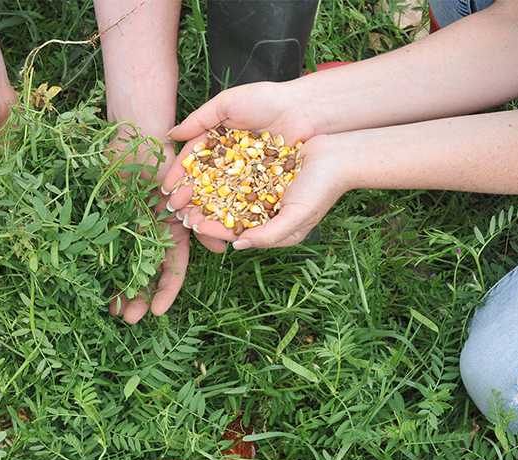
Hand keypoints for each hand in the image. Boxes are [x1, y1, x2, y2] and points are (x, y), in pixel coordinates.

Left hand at [107, 134, 225, 323]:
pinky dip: (102, 268)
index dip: (167, 291)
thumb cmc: (164, 156)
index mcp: (175, 229)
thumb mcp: (185, 186)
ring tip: (112, 311)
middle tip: (129, 319)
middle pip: (148, 275)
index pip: (175, 268)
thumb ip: (200, 218)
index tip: (158, 313)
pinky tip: (94, 285)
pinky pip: (106, 251)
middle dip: (140, 298)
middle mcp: (153, 234)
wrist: (134, 132)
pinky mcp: (110, 222)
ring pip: (127, 267)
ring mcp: (131, 230)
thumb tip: (221, 249)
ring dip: (121, 290)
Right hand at [162, 81, 316, 214]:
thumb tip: (172, 135)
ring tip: (192, 218)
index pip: (193, 160)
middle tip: (175, 208)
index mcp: (218, 138)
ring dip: (205, 206)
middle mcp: (229, 158)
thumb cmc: (267, 99)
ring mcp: (246, 172)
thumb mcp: (228, 102)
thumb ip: (200, 118)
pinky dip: (231, 208)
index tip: (168, 188)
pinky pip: (243, 197)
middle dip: (188, 195)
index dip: (180, 174)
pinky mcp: (263, 182)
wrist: (305, 108)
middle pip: (203, 180)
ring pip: (221, 191)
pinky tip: (218, 218)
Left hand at [176, 133, 349, 249]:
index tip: (194, 224)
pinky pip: (229, 162)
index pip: (232, 230)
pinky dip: (213, 163)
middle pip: (221, 209)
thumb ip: (269, 236)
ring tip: (182, 186)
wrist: (340, 154)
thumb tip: (239, 246)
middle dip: (200, 209)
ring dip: (201, 187)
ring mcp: (254, 181)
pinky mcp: (254, 158)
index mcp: (264, 223)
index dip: (212, 228)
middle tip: (177, 208)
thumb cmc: (323, 190)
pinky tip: (197, 161)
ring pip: (221, 186)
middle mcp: (256, 204)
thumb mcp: (297, 219)